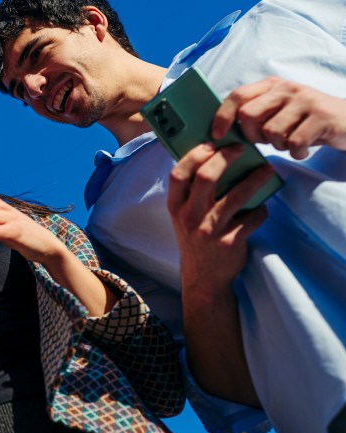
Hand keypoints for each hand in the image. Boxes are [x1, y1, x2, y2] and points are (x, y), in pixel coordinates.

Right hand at [168, 143, 270, 296]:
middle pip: (206, 177)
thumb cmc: (196, 239)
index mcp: (175, 208)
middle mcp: (189, 218)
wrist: (203, 278)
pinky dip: (260, 210)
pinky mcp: (230, 242)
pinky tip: (261, 209)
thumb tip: (214, 158)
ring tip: (267, 170)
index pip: (178, 174)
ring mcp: (209, 231)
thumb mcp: (184, 217)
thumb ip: (191, 193)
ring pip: (236, 195)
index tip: (212, 143)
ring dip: (255, 179)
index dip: (195, 155)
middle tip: (242, 149)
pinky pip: (253, 217)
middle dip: (226, 157)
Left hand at [212, 77, 345, 158]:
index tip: (217, 136)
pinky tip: (303, 149)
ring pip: (271, 132)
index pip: (237, 95)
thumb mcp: (280, 111)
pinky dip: (296, 152)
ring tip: (290, 142)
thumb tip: (221, 131)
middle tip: (266, 141)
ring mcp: (306, 100)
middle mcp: (288, 89)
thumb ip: (256, 114)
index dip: (222, 116)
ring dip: (278, 146)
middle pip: (249, 115)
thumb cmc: (306, 121)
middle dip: (252, 136)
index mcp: (273, 86)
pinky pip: (294, 142)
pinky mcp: (322, 116)